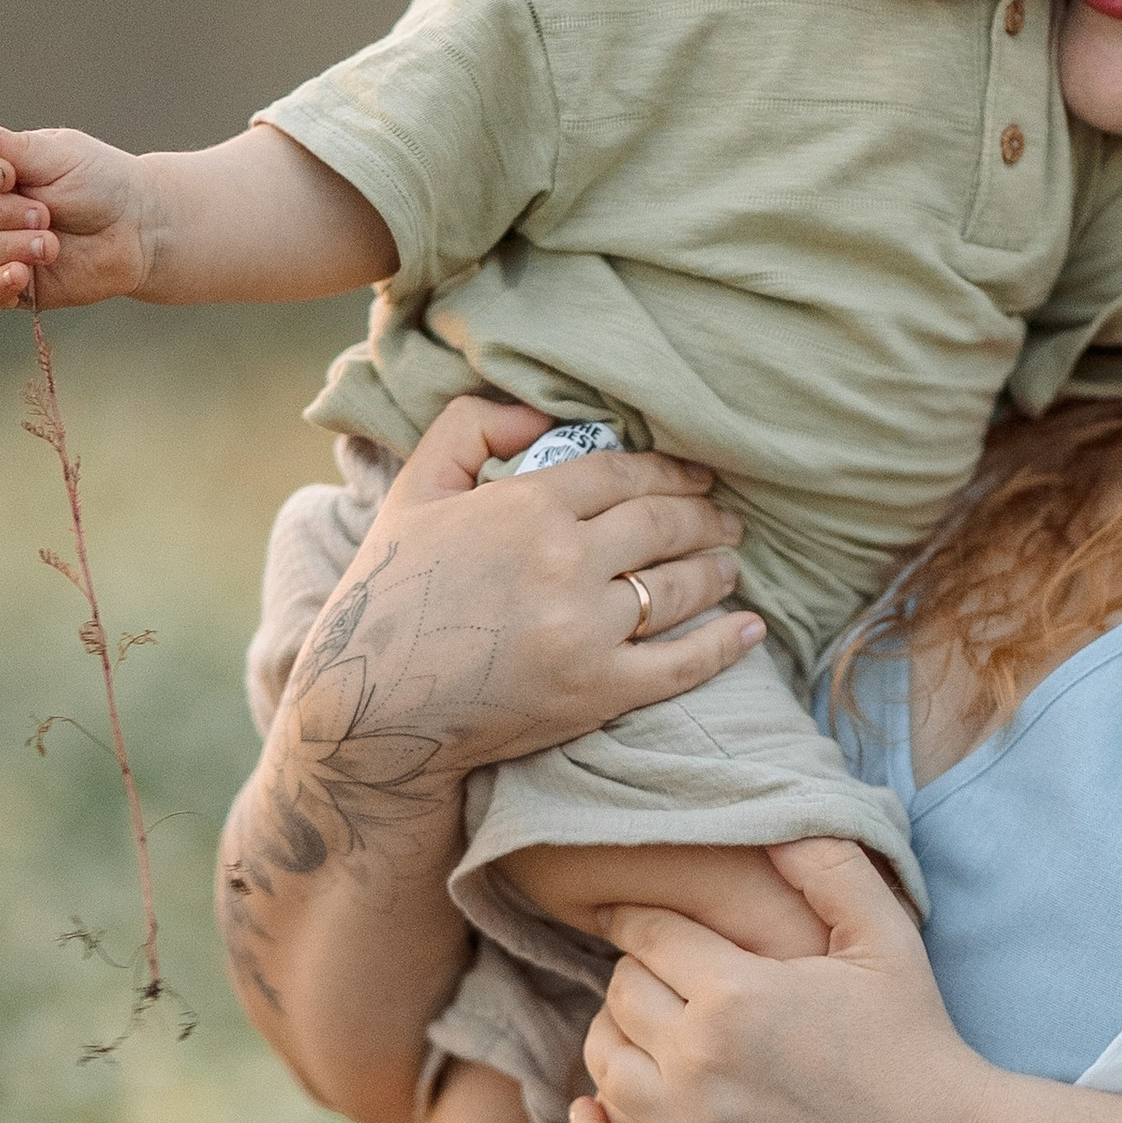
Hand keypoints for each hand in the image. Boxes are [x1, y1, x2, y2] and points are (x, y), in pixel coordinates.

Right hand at [0, 110, 153, 307]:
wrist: (140, 226)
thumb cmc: (102, 182)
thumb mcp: (62, 156)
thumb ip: (15, 147)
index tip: (9, 174)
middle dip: (2, 210)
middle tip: (45, 213)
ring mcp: (3, 245)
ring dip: (12, 245)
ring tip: (52, 244)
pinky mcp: (19, 283)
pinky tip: (21, 274)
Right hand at [280, 396, 769, 806]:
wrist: (369, 709)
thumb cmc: (389, 595)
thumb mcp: (414, 491)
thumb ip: (469, 428)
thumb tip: (536, 413)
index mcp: (525, 507)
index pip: (623, 474)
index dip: (670, 470)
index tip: (697, 474)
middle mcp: (564, 563)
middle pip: (663, 524)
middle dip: (704, 516)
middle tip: (726, 517)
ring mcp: (586, 631)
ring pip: (679, 586)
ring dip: (718, 569)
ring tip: (732, 563)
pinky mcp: (597, 692)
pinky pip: (682, 664)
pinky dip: (725, 645)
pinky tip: (751, 629)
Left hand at [571, 840, 980, 1122]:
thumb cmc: (913, 1036)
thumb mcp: (884, 937)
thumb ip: (830, 869)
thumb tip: (775, 822)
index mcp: (737, 990)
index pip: (648, 936)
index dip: (638, 919)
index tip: (634, 916)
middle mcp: (701, 1058)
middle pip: (621, 995)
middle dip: (631, 973)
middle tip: (651, 970)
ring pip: (605, 1065)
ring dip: (608, 1037)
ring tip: (632, 1026)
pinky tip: (593, 1108)